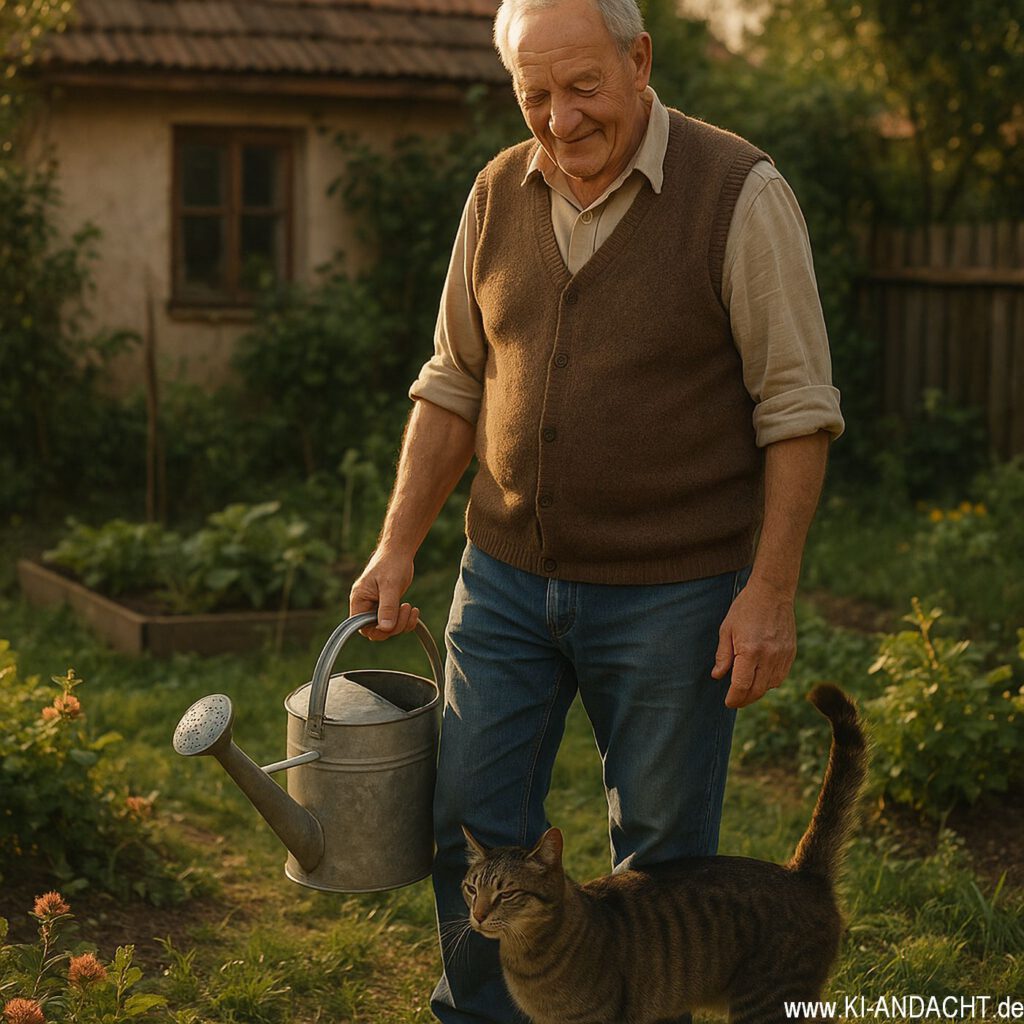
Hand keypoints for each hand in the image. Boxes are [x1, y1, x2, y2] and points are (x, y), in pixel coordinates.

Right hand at [349, 549, 418, 641]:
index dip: (377, 630)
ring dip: (402, 623)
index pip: (361, 627)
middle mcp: (365, 606)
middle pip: (376, 630)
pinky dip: (406, 621)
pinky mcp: (388, 606)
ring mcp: (377, 607)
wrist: (399, 552)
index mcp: (359, 600)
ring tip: (411, 608)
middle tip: (406, 607)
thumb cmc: (391, 564)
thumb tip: (385, 628)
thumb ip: (387, 607)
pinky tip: (414, 611)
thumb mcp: (390, 586)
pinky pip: (395, 622)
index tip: (392, 622)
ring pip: (387, 628)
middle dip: (394, 625)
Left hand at [711, 577, 796, 708]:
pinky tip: (760, 678)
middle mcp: (769, 656)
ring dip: (757, 691)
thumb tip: (718, 676)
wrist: (772, 592)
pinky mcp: (791, 653)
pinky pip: (781, 676)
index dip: (734, 698)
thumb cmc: (745, 609)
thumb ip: (723, 656)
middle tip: (735, 701)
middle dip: (744, 700)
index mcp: (750, 651)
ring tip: (746, 688)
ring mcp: (783, 655)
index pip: (742, 685)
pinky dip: (770, 682)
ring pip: (770, 686)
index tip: (728, 702)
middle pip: (757, 690)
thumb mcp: (727, 629)